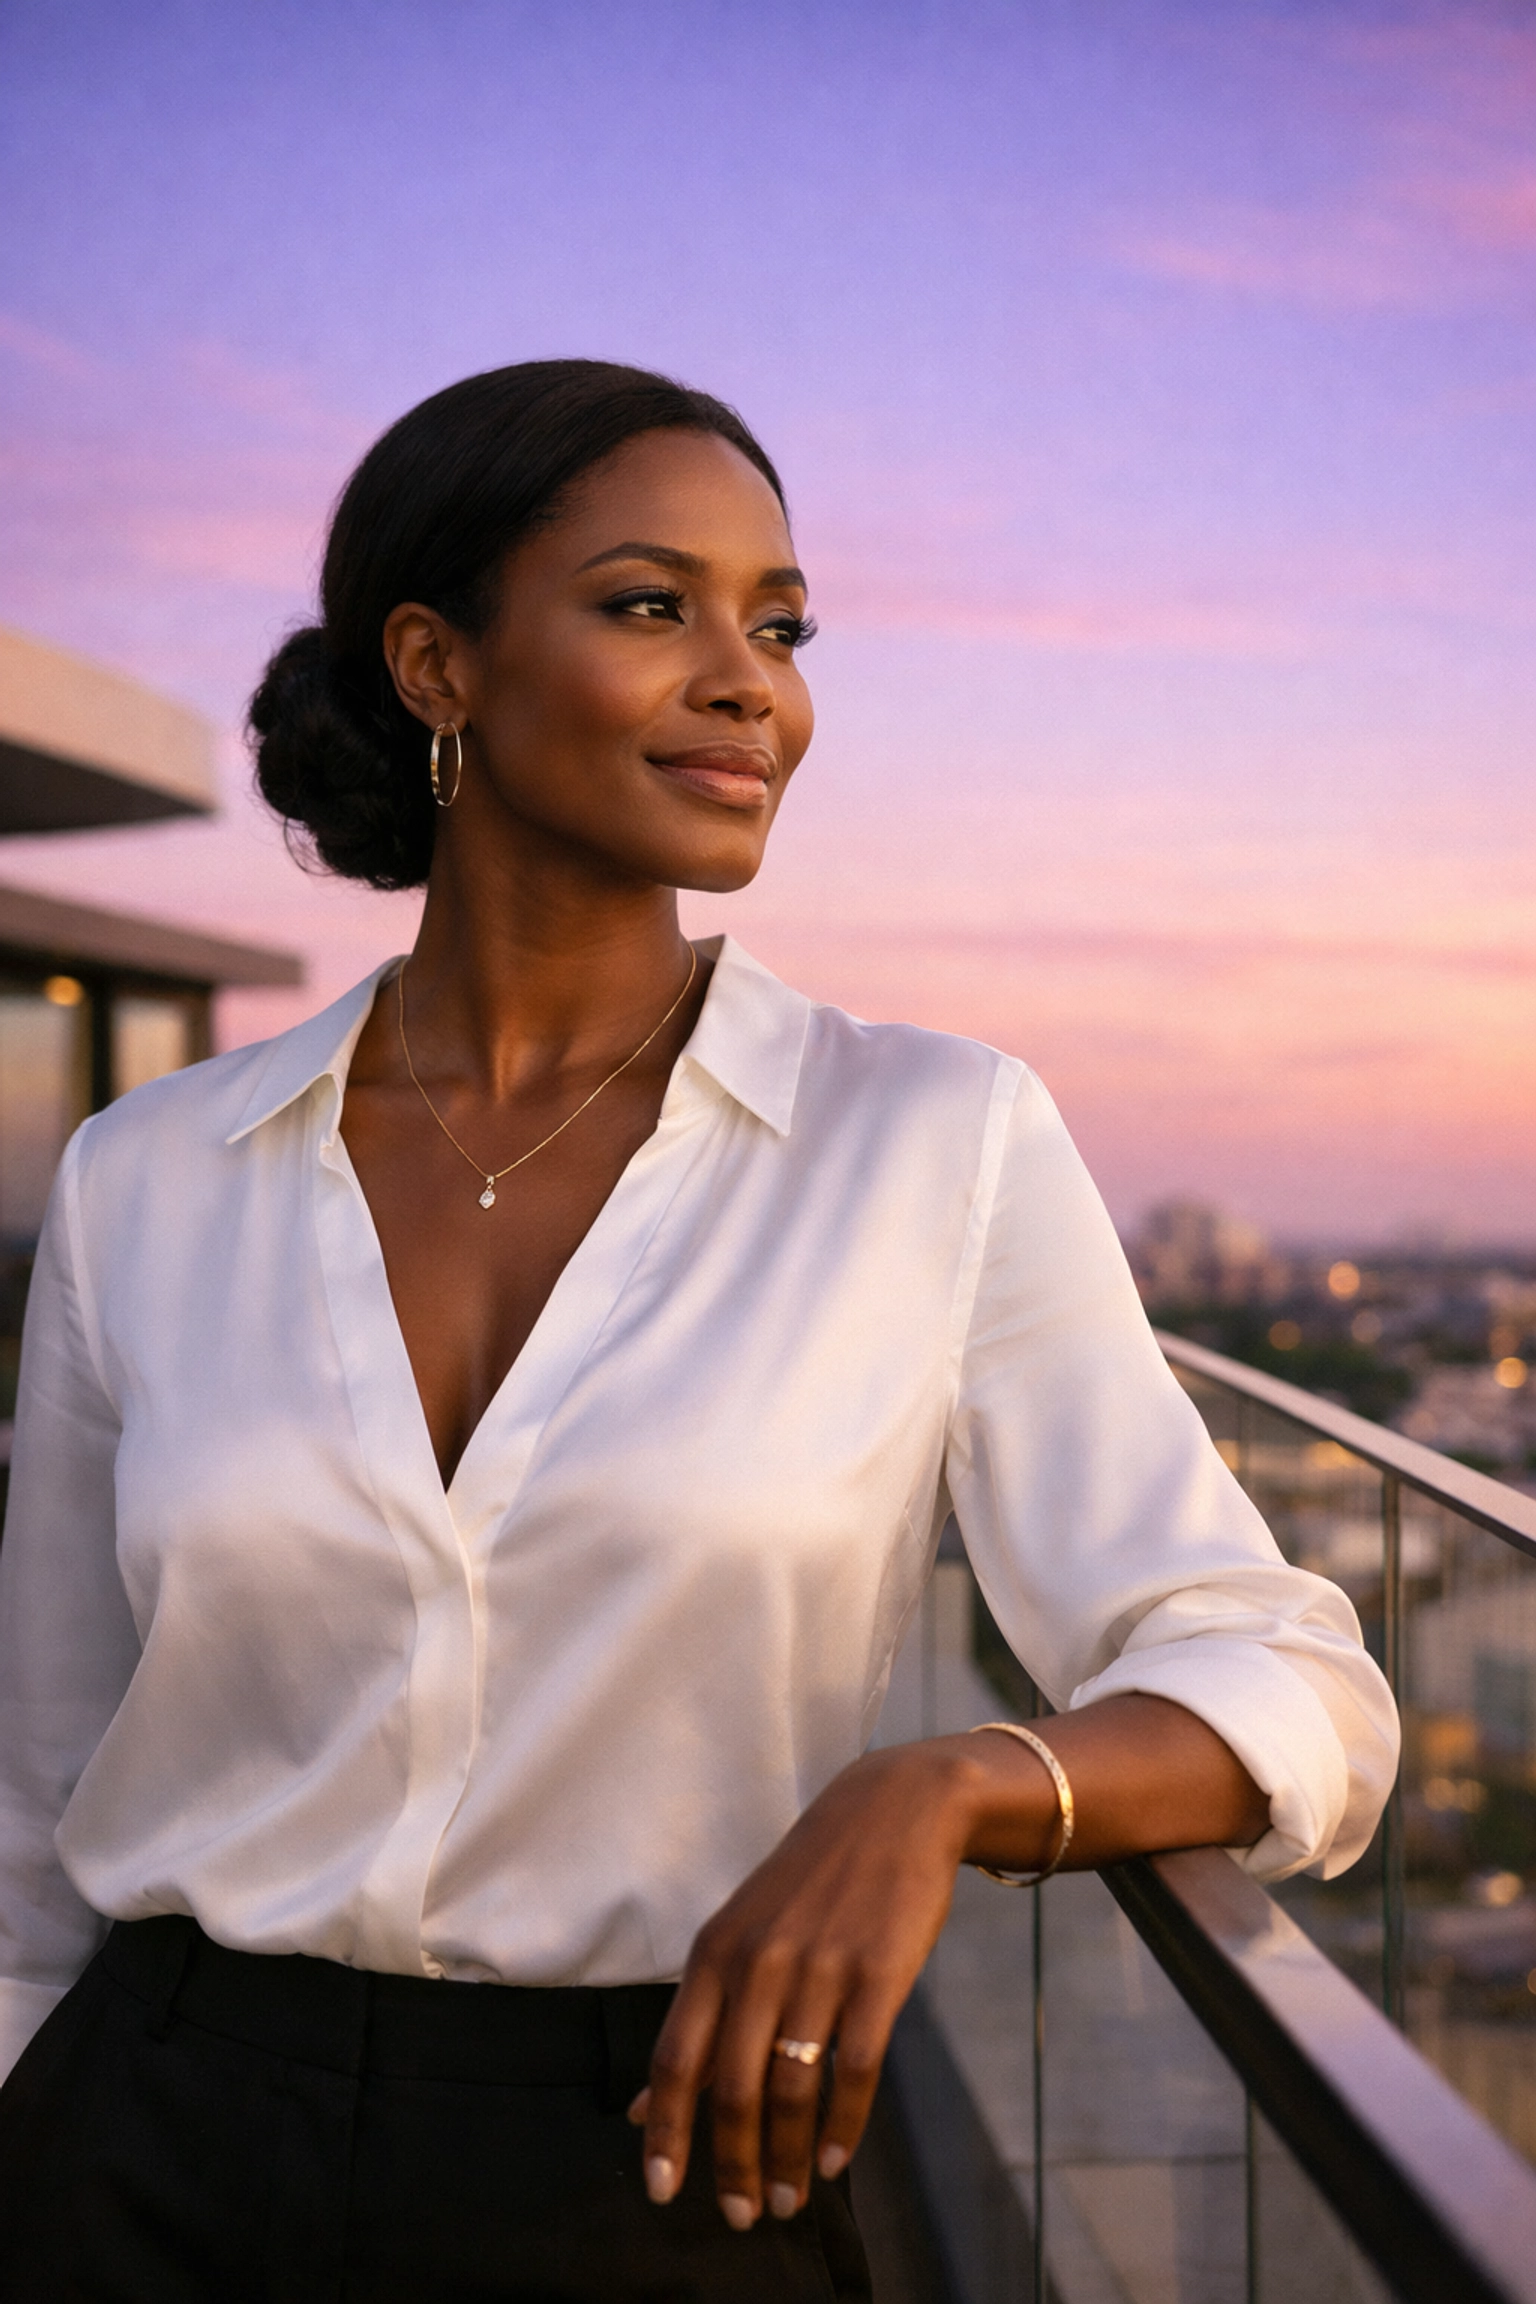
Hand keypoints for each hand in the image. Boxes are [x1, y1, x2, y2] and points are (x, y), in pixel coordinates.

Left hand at [627, 1736, 1044, 2228]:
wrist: (894, 1810)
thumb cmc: (810, 1883)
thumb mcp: (741, 1935)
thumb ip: (699, 2018)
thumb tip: (641, 2107)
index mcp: (715, 1952)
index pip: (674, 2059)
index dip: (665, 2132)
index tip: (662, 2193)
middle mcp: (759, 1962)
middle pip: (731, 2088)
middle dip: (732, 2164)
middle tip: (742, 2216)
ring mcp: (819, 1968)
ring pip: (791, 2089)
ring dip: (787, 2158)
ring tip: (789, 2199)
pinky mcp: (877, 1975)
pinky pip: (854, 2070)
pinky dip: (843, 2126)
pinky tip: (835, 2161)